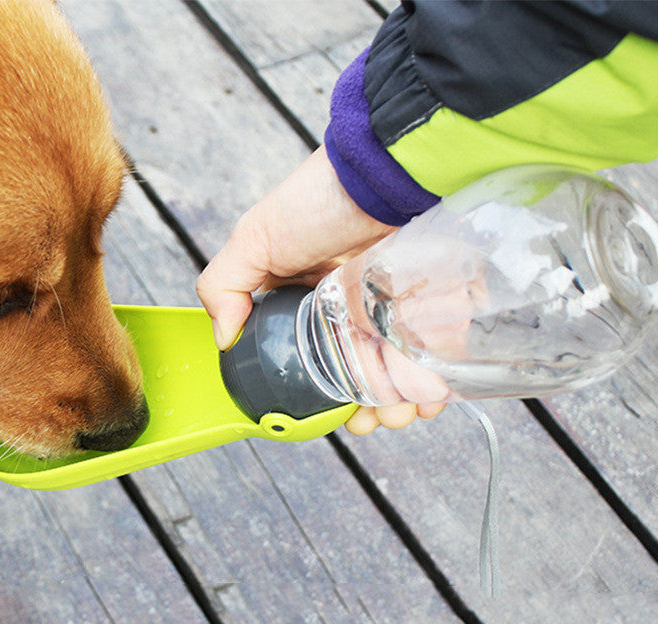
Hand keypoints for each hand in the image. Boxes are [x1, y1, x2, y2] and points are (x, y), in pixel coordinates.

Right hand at [196, 146, 444, 433]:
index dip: (315, 396)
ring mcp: (391, 311)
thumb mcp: (255, 238)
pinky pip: (433, 356)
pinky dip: (434, 383)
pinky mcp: (429, 307)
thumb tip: (223, 339)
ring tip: (404, 412)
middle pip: (356, 376)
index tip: (328, 415)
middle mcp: (348, 310)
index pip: (307, 361)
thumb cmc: (320, 199)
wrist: (386, 171)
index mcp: (304, 302)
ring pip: (396, 374)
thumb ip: (225, 285)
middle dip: (363, 408)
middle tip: (371, 418)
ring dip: (399, 404)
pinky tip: (432, 396)